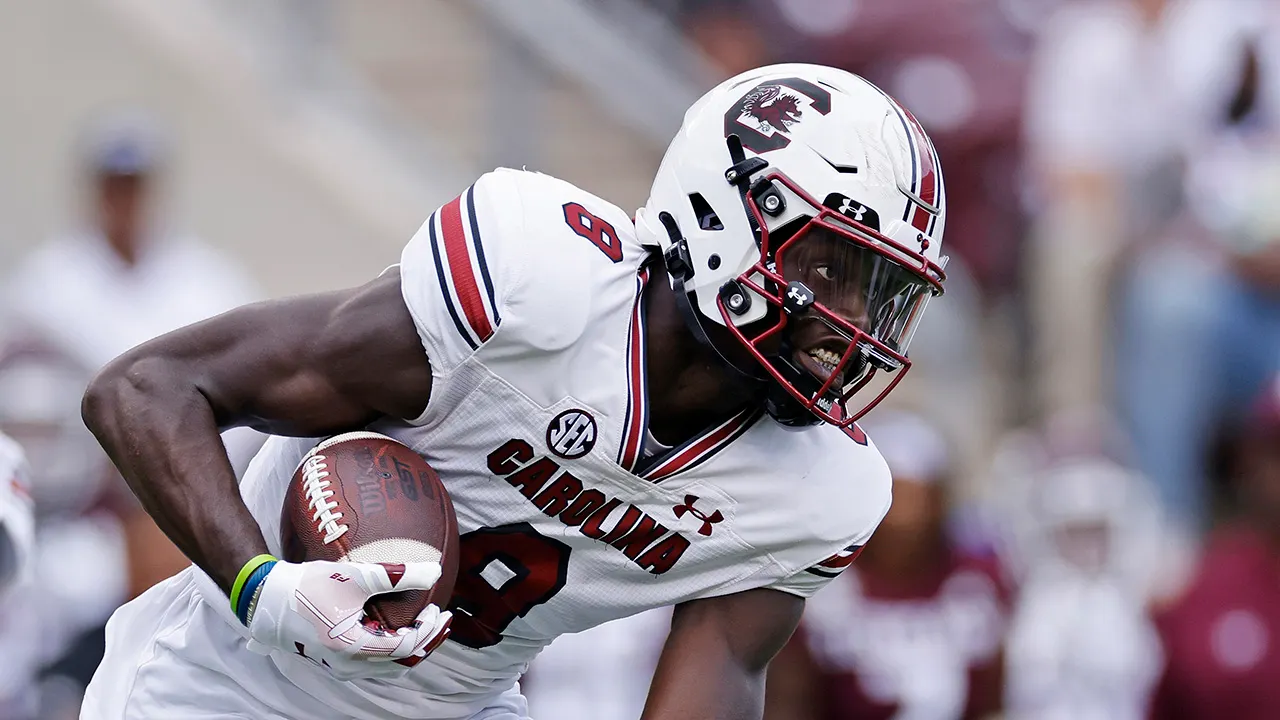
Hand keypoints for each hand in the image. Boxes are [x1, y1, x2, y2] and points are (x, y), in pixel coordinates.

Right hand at [245, 559, 451, 679]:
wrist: (267, 600)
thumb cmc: (307, 587)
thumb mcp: (354, 577)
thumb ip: (396, 575)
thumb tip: (435, 572)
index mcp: (354, 648)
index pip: (406, 646)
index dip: (428, 629)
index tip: (437, 607)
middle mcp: (350, 665)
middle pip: (402, 662)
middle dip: (427, 642)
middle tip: (442, 620)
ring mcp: (342, 666)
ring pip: (389, 666)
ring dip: (412, 647)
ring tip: (426, 624)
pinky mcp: (337, 660)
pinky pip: (376, 662)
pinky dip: (394, 648)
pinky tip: (399, 626)